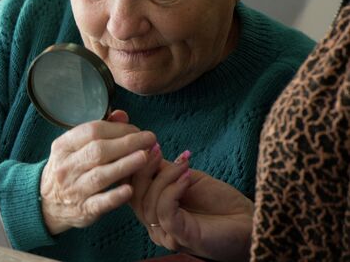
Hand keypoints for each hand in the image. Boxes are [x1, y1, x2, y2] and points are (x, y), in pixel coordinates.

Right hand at [40, 110, 156, 234]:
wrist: (47, 204)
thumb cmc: (68, 169)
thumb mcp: (74, 147)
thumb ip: (100, 130)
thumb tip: (122, 115)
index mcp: (63, 146)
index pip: (92, 131)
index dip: (118, 129)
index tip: (137, 130)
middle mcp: (66, 167)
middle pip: (98, 151)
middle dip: (127, 143)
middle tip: (149, 140)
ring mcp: (73, 189)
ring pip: (100, 176)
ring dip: (125, 165)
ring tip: (146, 157)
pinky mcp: (83, 210)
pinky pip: (100, 203)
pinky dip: (115, 196)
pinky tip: (130, 189)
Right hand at [132, 154, 252, 261]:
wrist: (249, 223)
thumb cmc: (221, 203)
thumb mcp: (187, 178)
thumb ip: (165, 170)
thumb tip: (147, 149)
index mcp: (154, 209)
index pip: (131, 187)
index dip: (133, 165)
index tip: (143, 142)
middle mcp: (155, 224)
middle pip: (134, 195)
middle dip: (142, 168)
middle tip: (155, 149)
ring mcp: (166, 232)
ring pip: (148, 203)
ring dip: (164, 177)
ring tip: (182, 164)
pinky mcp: (179, 236)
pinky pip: (164, 212)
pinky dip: (172, 190)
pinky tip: (186, 177)